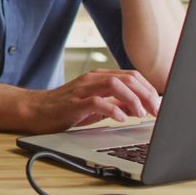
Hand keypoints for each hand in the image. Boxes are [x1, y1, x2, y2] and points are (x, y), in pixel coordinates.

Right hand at [30, 69, 160, 132]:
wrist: (35, 111)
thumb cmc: (65, 108)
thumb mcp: (96, 105)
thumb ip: (117, 103)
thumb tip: (140, 106)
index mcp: (99, 77)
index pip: (132, 76)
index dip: (149, 90)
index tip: (159, 106)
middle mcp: (93, 79)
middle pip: (128, 78)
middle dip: (147, 95)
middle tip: (156, 111)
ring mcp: (83, 89)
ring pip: (115, 85)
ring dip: (133, 100)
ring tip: (141, 114)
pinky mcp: (74, 103)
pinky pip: (98, 102)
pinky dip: (113, 109)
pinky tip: (121, 118)